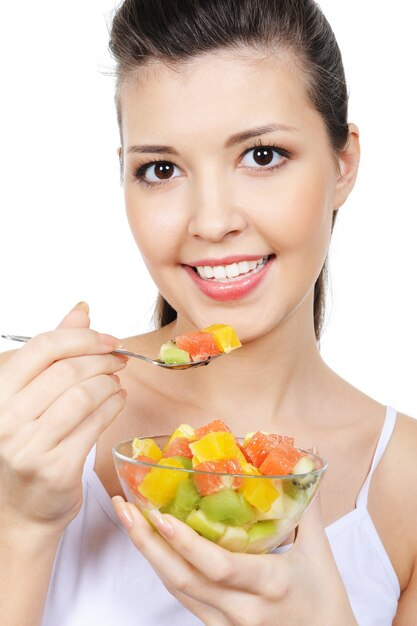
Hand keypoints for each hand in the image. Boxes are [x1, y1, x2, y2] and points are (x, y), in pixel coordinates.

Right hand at [0, 302, 126, 535]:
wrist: (22, 510)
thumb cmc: (29, 445)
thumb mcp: (32, 396)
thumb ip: (54, 354)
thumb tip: (81, 310)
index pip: (43, 347)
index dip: (82, 338)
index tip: (107, 339)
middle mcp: (7, 418)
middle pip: (68, 370)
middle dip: (102, 359)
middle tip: (118, 359)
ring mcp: (29, 446)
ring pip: (85, 395)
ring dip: (110, 382)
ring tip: (117, 381)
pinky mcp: (56, 467)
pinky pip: (96, 423)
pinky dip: (114, 405)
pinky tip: (118, 400)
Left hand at [112, 495, 357, 625]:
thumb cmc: (325, 601)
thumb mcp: (319, 553)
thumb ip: (307, 506)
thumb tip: (305, 465)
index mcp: (269, 584)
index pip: (219, 566)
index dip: (186, 543)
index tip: (160, 515)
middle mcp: (241, 609)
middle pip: (183, 579)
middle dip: (147, 543)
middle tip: (125, 508)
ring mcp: (225, 624)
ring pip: (177, 589)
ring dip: (149, 554)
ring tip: (129, 520)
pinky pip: (184, 598)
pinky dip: (166, 569)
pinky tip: (153, 546)